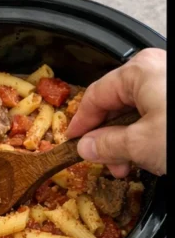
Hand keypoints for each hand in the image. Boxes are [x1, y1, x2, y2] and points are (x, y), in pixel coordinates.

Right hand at [66, 48, 165, 176]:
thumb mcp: (139, 144)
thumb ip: (106, 145)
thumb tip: (86, 146)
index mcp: (138, 71)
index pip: (94, 96)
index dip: (79, 124)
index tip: (72, 145)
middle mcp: (156, 70)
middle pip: (116, 103)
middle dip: (106, 138)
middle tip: (105, 164)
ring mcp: (171, 84)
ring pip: (136, 111)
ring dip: (126, 142)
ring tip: (129, 166)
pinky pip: (156, 114)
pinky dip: (146, 136)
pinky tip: (150, 157)